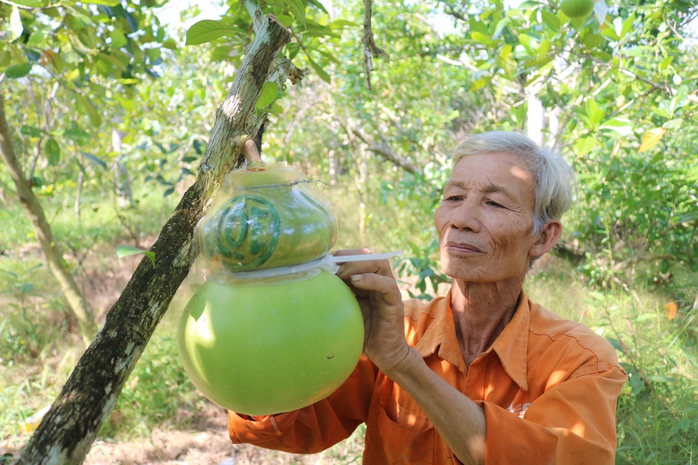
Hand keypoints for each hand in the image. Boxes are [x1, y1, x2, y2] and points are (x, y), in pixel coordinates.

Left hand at [334, 249, 411, 374]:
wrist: (384, 355)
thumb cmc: (361, 333)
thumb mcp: (344, 310)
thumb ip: (336, 295)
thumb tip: (313, 282)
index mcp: (367, 282)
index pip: (357, 257)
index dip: (341, 256)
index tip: (324, 262)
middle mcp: (380, 282)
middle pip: (368, 256)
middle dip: (348, 257)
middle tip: (331, 268)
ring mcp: (389, 290)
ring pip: (379, 264)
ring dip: (358, 265)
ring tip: (342, 274)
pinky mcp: (395, 302)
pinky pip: (386, 285)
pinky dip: (371, 279)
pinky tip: (355, 281)